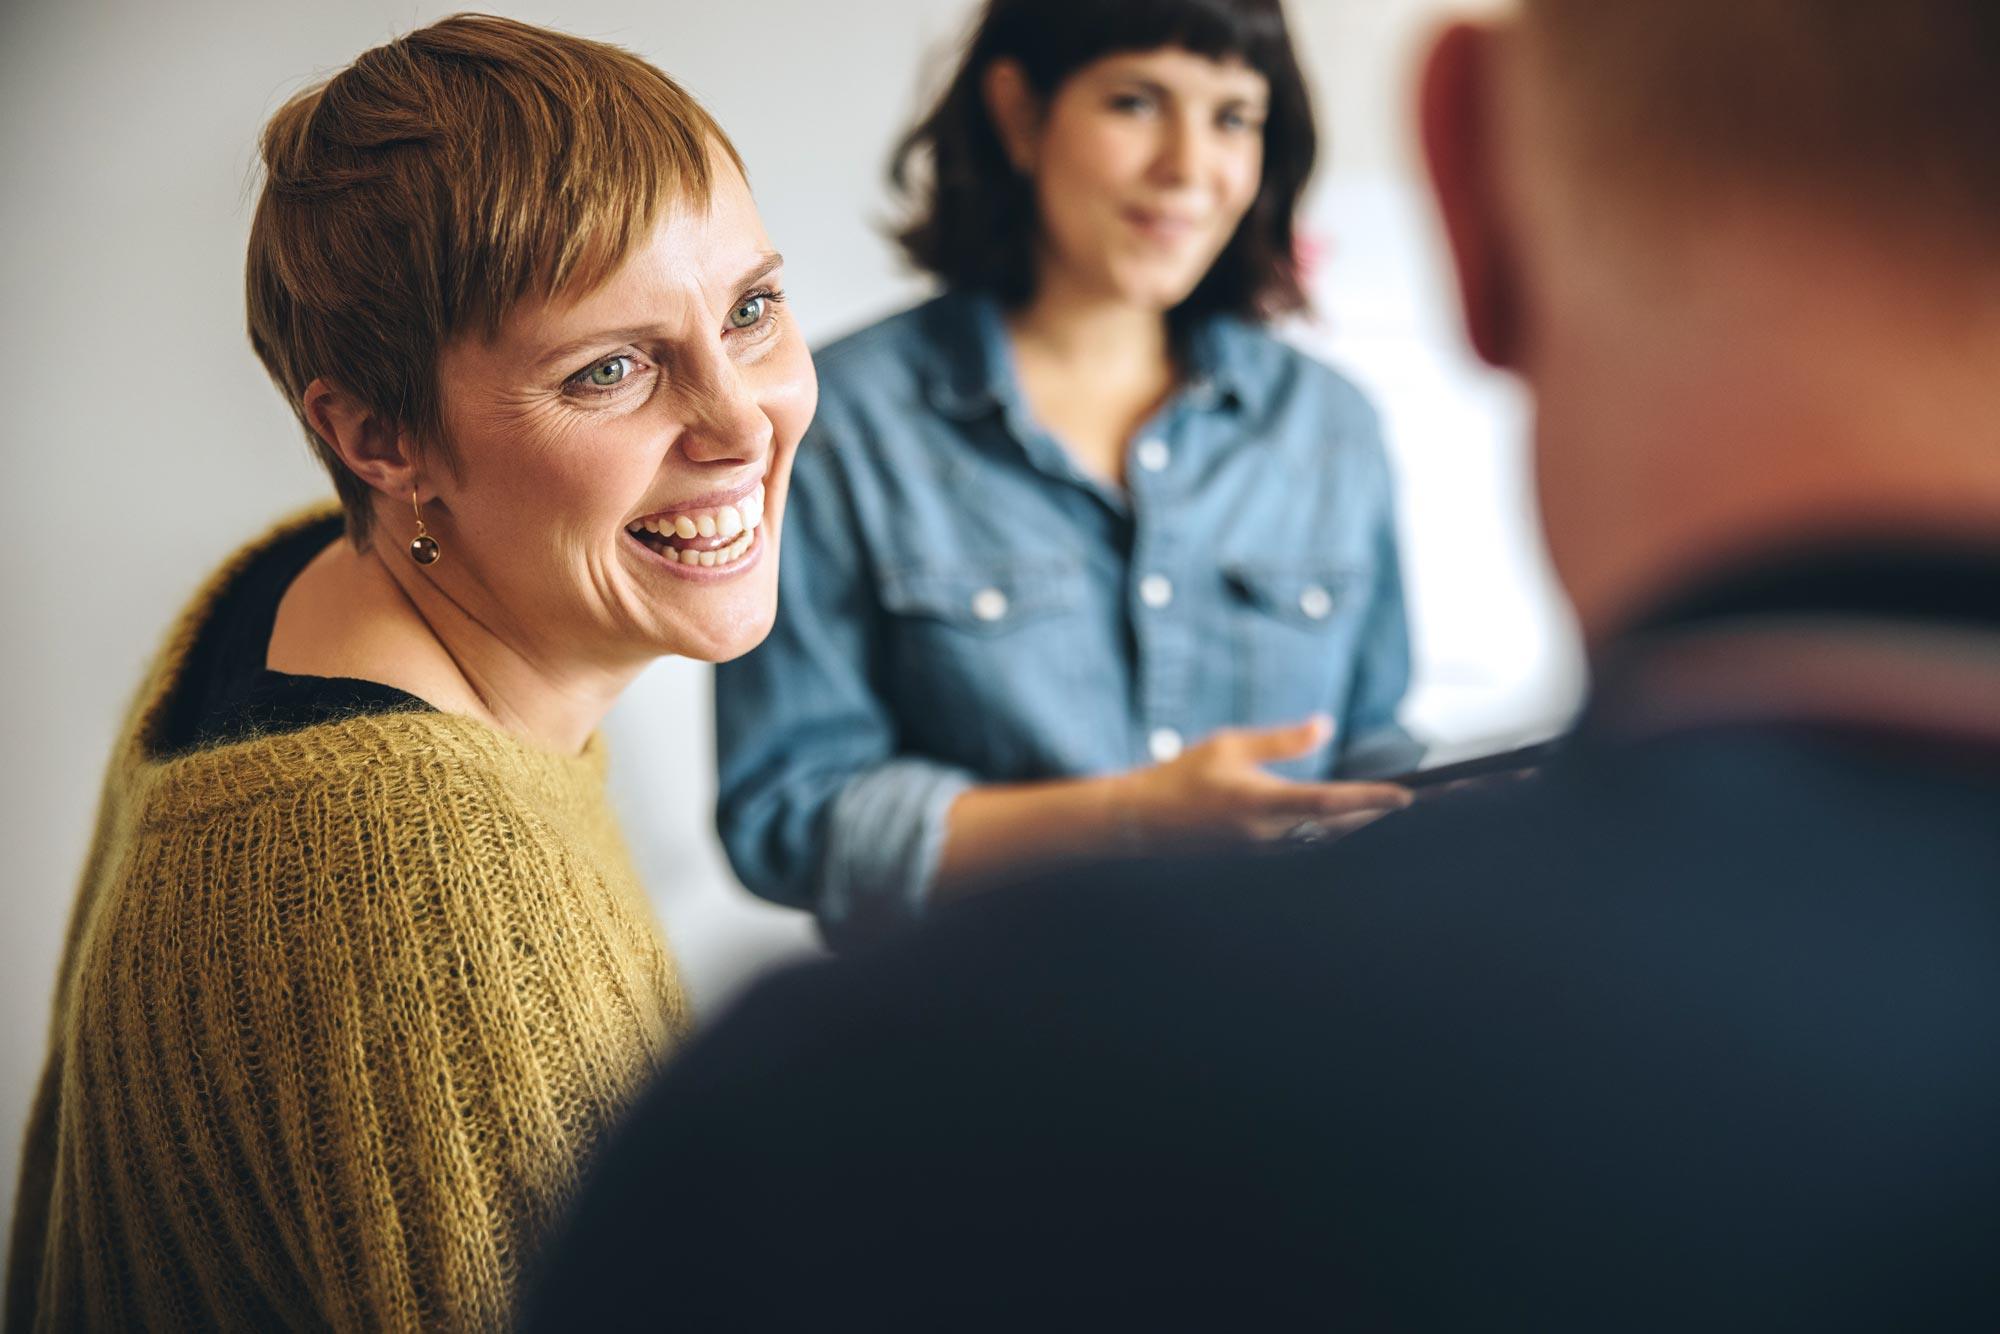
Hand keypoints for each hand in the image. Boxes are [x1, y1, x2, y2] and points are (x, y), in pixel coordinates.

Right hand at [1106, 715, 1412, 854]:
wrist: (1142, 822)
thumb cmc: (1182, 777)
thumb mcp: (1230, 746)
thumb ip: (1281, 741)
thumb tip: (1326, 726)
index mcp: (1261, 803)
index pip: (1330, 803)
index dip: (1372, 800)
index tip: (1406, 795)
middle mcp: (1269, 834)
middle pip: (1339, 828)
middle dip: (1377, 816)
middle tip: (1413, 802)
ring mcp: (1264, 852)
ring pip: (1326, 842)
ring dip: (1358, 827)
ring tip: (1390, 811)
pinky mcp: (1258, 858)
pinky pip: (1307, 847)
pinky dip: (1333, 834)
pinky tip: (1347, 824)